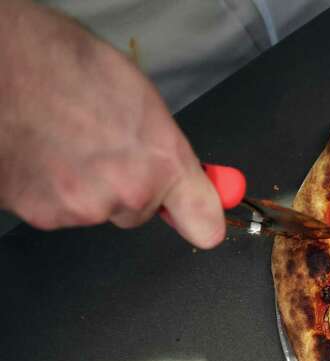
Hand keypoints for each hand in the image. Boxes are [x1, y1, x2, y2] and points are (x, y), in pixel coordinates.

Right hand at [0, 0, 224, 247]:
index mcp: (161, 162)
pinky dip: (50, 188)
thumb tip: (184, 174)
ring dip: (84, 184)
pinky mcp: (41, 215)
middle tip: (100, 145)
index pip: (204, 221)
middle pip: (138, 210)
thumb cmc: (65, 66)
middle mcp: (127, 193)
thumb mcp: (139, 98)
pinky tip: (42, 152)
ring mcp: (82, 209)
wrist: (1, 67)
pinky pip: (58, 208)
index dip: (203, 219)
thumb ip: (165, 148)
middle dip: (125, 185)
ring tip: (63, 139)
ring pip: (96, 208)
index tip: (205, 220)